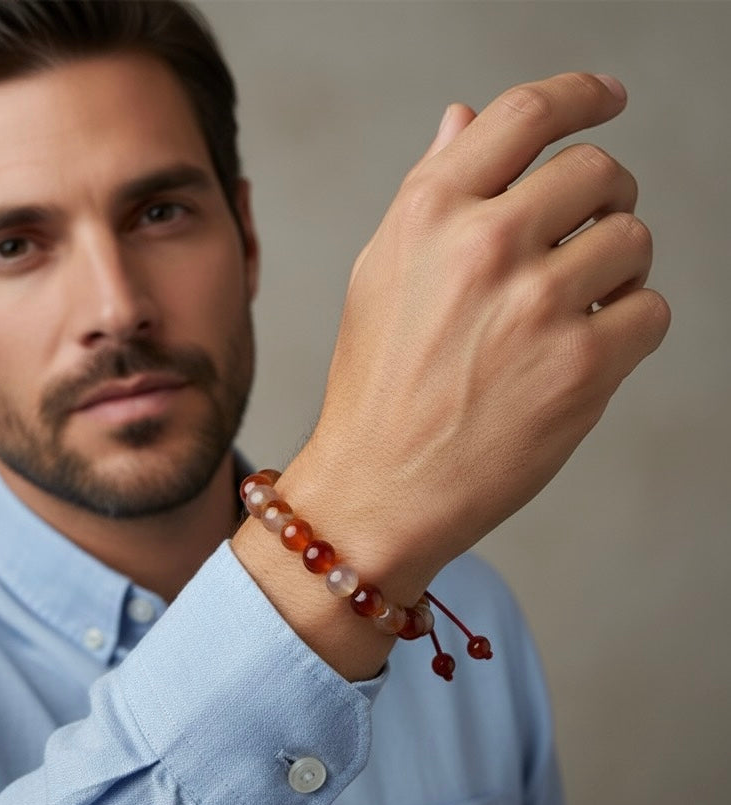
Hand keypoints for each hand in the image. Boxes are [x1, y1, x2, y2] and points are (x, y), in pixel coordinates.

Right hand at [283, 73, 669, 605]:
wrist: (378, 487)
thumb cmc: (376, 385)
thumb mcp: (380, 273)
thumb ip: (431, 192)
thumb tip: (464, 118)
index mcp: (427, 214)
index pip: (524, 113)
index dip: (579, 94)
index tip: (606, 97)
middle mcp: (481, 246)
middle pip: (597, 170)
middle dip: (604, 196)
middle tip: (587, 231)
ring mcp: (535, 305)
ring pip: (633, 239)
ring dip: (617, 267)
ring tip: (575, 307)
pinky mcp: (582, 366)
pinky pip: (651, 311)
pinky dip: (629, 328)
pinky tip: (583, 353)